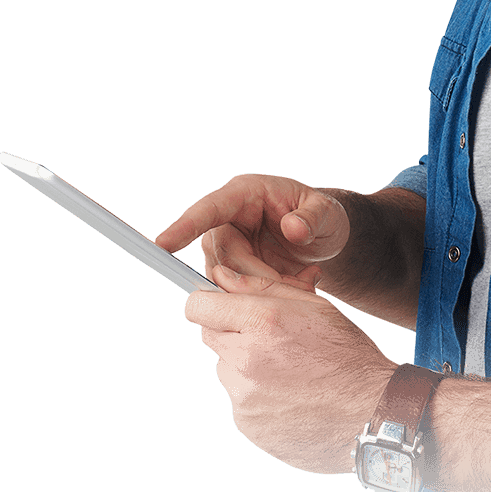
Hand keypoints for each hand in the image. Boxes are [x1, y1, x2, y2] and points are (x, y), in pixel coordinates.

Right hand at [154, 173, 348, 294]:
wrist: (325, 238)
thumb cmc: (324, 216)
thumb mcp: (328, 213)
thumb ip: (313, 217)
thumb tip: (293, 228)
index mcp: (245, 194)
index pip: (210, 209)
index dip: (186, 226)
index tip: (162, 244)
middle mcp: (229, 219)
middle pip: (222, 256)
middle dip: (254, 279)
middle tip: (294, 286)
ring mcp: (229, 247)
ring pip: (228, 279)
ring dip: (263, 292)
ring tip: (305, 284)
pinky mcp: (235, 271)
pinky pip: (239, 292)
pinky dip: (268, 298)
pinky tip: (301, 286)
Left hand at [186, 262, 397, 472]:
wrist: (368, 413)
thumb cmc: (347, 355)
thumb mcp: (313, 306)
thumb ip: (260, 287)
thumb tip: (220, 277)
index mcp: (263, 322)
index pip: (197, 306)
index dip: (208, 302)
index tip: (220, 305)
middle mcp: (246, 360)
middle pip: (209, 335)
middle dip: (231, 331)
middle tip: (269, 337)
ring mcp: (243, 397)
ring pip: (225, 368)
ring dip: (244, 364)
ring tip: (286, 369)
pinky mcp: (246, 424)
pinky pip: (238, 399)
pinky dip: (255, 394)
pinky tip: (288, 393)